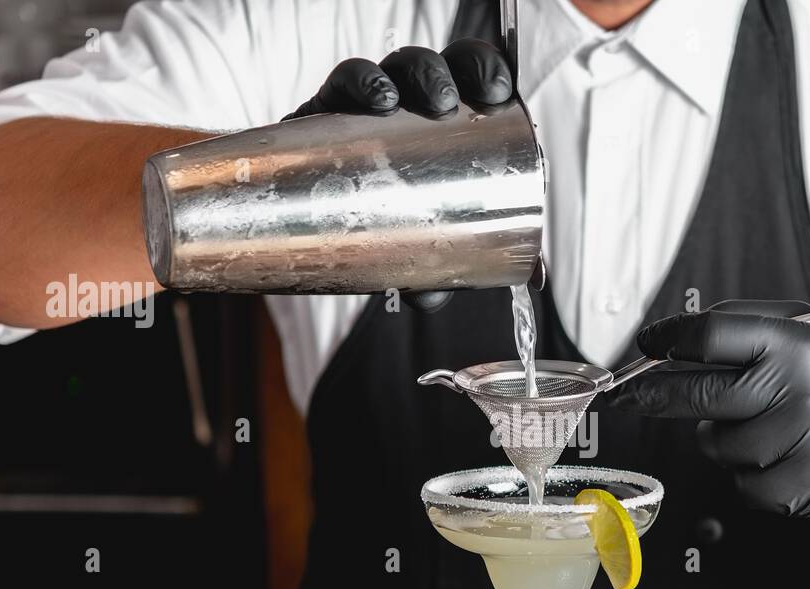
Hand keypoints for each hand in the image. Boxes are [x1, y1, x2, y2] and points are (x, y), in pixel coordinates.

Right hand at [285, 40, 513, 312]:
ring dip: (409, 74)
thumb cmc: (379, 228)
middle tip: (448, 104)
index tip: (500, 94)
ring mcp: (370, 106)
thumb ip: (431, 271)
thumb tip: (432, 299)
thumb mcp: (416, 248)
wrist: (310, 228)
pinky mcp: (327, 110)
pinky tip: (376, 99)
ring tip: (408, 102)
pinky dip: (362, 81)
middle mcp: (411, 107)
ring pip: (396, 67)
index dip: (488, 72)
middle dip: (447, 73)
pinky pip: (345, 81)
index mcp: (446, 125)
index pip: (472, 79)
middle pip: (437, 68)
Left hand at [609, 300, 809, 520]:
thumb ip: (748, 328)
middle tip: (631, 397)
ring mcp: (804, 440)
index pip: (710, 335)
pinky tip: (783, 460)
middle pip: (699, 394)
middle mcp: (800, 388)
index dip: (668, 341)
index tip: (646, 346)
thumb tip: (676, 339)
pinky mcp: (806, 485)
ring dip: (725, 442)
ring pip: (719, 445)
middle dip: (655, 396)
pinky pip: (742, 485)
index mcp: (798, 342)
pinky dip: (750, 477)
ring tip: (769, 430)